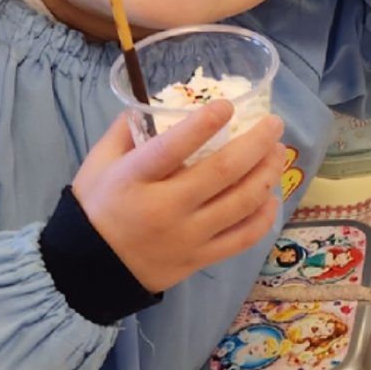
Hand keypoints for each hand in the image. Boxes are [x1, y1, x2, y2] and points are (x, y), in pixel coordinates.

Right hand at [73, 103, 286, 296]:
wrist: (92, 267)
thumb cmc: (97, 207)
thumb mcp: (99, 162)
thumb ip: (126, 130)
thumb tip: (161, 102)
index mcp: (135, 178)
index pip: (173, 147)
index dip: (204, 124)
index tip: (228, 105)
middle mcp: (165, 207)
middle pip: (222, 172)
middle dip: (256, 143)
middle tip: (274, 124)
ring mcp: (188, 236)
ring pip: (241, 203)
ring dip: (267, 174)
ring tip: (278, 153)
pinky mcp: (201, 258)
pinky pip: (243, 238)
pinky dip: (264, 216)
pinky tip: (271, 196)